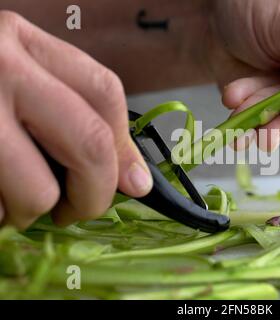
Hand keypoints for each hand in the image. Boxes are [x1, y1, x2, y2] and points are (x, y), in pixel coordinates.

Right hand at [0, 11, 151, 228]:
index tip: (133, 182)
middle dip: (94, 193)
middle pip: (88, 143)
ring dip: (31, 211)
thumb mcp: (11, 76)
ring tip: (12, 202)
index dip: (125, 147)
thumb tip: (132, 177)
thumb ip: (67, 111)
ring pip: (36, 190)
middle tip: (78, 209)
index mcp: (19, 40)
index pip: (103, 92)